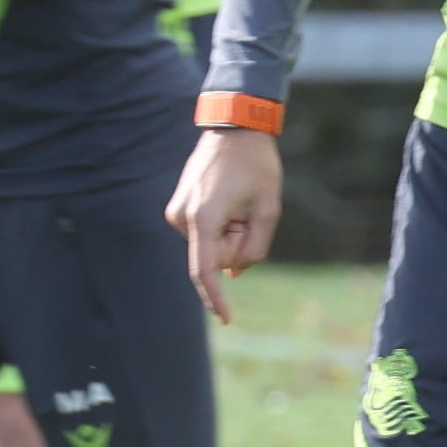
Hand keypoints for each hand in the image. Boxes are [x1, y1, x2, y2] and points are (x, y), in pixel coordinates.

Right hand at [165, 124, 283, 321]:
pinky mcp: (179, 207)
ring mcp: (177, 211)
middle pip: (215, 257)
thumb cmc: (256, 166)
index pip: (204, 271)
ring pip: (210, 245)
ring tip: (239, 200)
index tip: (226, 319)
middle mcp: (182, 218)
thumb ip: (255, 248)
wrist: (235, 128)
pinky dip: (222, 225)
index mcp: (203, 219)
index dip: (216, 299)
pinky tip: (229, 198)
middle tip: (251, 213)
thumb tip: (234, 273)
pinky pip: (205, 232)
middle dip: (237, 245)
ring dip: (230, 232)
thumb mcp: (269, 209)